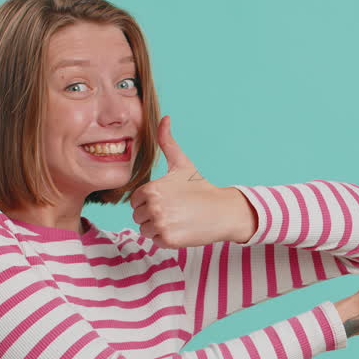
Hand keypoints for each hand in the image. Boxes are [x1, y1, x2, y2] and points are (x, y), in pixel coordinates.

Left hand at [129, 116, 250, 248]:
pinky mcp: (169, 239)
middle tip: (175, 210)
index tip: (168, 199)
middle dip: (153, 214)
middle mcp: (153, 206)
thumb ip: (167, 141)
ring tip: (177, 218)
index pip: (135, 201)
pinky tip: (181, 228)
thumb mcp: (182, 163)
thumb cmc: (200, 187)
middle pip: (139, 216)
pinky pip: (156, 240)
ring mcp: (161, 224)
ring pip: (146, 229)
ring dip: (158, 227)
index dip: (150, 200)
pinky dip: (167, 238)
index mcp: (151, 189)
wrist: (223, 211)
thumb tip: (164, 117)